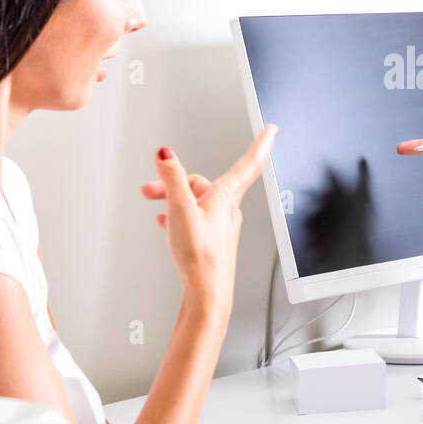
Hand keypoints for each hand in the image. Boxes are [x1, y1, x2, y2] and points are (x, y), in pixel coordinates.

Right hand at [139, 125, 278, 312]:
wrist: (207, 294)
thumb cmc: (200, 257)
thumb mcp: (181, 209)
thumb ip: (173, 178)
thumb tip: (166, 154)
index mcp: (225, 197)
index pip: (248, 162)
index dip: (261, 143)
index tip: (272, 129)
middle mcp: (227, 209)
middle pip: (202, 183)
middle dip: (175, 181)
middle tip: (150, 188)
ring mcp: (220, 224)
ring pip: (196, 200)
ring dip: (173, 199)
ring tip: (153, 203)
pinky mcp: (212, 239)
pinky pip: (194, 217)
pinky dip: (178, 214)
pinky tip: (165, 222)